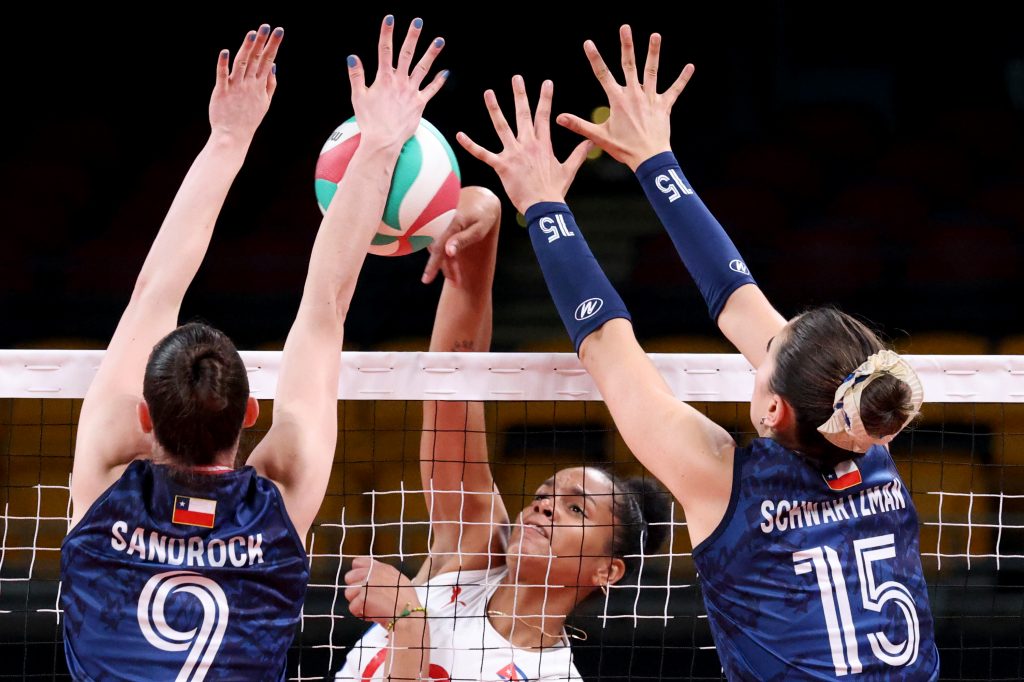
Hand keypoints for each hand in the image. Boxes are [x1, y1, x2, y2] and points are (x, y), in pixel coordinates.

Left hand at [209, 24, 283, 143]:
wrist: (233, 136)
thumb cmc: (248, 119)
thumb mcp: (265, 102)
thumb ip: (270, 83)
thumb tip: (273, 65)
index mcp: (259, 86)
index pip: (268, 61)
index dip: (273, 45)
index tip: (278, 31)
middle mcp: (249, 84)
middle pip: (257, 59)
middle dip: (263, 42)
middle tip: (267, 26)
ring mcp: (235, 88)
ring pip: (242, 64)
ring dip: (247, 48)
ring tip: (252, 33)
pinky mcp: (221, 92)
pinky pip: (222, 76)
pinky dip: (223, 64)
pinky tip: (225, 51)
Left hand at [344, 557, 421, 627]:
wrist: (408, 615)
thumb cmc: (405, 602)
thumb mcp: (397, 580)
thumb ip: (382, 575)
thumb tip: (368, 576)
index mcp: (382, 568)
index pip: (358, 562)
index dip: (357, 574)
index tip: (361, 583)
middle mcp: (373, 573)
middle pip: (349, 577)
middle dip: (354, 589)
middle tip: (365, 599)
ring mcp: (366, 585)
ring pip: (348, 593)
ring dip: (357, 603)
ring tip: (370, 608)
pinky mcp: (362, 598)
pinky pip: (352, 607)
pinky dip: (361, 614)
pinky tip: (372, 615)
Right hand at [348, 16, 447, 150]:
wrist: (383, 141)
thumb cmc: (369, 120)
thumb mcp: (358, 96)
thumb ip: (356, 75)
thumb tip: (352, 57)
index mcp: (384, 78)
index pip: (384, 50)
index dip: (386, 32)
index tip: (389, 18)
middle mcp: (399, 82)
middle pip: (406, 54)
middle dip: (412, 36)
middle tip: (418, 21)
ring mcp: (411, 92)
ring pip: (423, 68)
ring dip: (431, 53)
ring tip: (439, 40)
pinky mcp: (419, 104)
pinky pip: (431, 90)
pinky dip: (439, 81)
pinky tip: (446, 72)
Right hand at [421, 186, 500, 285]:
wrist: (480, 198)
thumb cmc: (483, 215)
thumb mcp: (479, 229)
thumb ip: (464, 240)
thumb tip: (448, 252)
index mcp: (452, 221)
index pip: (438, 247)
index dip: (432, 264)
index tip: (426, 279)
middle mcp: (440, 220)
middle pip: (437, 250)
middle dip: (445, 267)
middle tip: (456, 281)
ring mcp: (436, 221)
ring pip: (436, 247)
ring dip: (445, 261)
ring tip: (457, 273)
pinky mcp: (436, 223)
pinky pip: (436, 241)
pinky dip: (443, 251)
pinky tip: (451, 258)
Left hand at [457, 77, 590, 214]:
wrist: (544, 206)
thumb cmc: (555, 190)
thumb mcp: (570, 169)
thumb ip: (579, 153)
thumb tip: (591, 142)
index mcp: (544, 144)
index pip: (545, 116)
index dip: (545, 98)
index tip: (546, 82)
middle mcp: (528, 144)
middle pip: (523, 114)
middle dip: (520, 95)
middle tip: (516, 78)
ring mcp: (514, 154)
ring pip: (502, 127)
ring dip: (494, 109)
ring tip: (488, 92)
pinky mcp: (502, 166)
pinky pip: (483, 154)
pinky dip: (470, 144)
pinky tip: (459, 135)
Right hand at [556, 25, 693, 171]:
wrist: (649, 158)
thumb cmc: (624, 149)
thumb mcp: (599, 137)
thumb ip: (579, 125)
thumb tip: (559, 118)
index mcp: (618, 100)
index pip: (603, 75)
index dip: (594, 58)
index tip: (588, 43)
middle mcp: (635, 95)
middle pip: (629, 65)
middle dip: (626, 45)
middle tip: (625, 27)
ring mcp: (651, 99)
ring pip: (652, 71)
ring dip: (653, 52)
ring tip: (655, 35)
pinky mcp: (664, 106)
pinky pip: (675, 90)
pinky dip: (683, 79)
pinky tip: (690, 66)